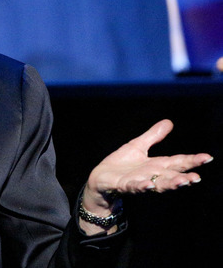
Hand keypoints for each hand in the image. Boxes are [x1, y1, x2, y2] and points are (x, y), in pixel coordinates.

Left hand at [79, 119, 212, 233]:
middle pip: (171, 176)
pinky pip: (134, 186)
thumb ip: (153, 136)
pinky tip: (149, 185)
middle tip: (197, 178)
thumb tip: (169, 122)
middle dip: (184, 177)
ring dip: (169, 184)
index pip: (177, 162)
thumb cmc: (121, 165)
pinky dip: (142, 186)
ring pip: (157, 184)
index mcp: (156, 165)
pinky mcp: (124, 185)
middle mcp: (151, 175)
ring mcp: (139, 181)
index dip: (192, 160)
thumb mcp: (138, 146)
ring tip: (182, 182)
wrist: (100, 178)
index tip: (207, 157)